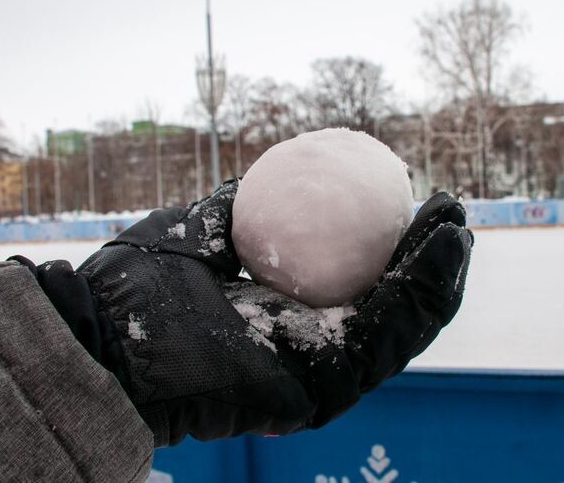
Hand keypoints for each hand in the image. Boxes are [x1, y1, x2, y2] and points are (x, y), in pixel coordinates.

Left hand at [46, 180, 470, 445]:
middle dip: (426, 260)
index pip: (354, 282)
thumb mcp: (207, 228)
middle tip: (450, 211)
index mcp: (282, 318)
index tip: (412, 198)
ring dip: (437, 275)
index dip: (392, 245)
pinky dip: (420, 296)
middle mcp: (306, 350)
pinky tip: (440, 251)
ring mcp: (316, 376)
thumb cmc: (142, 284)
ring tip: (458, 225)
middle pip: (387, 305)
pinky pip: (385, 340)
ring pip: (399, 325)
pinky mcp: (320, 393)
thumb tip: (287, 171)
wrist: (105, 332)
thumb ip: (250, 207)